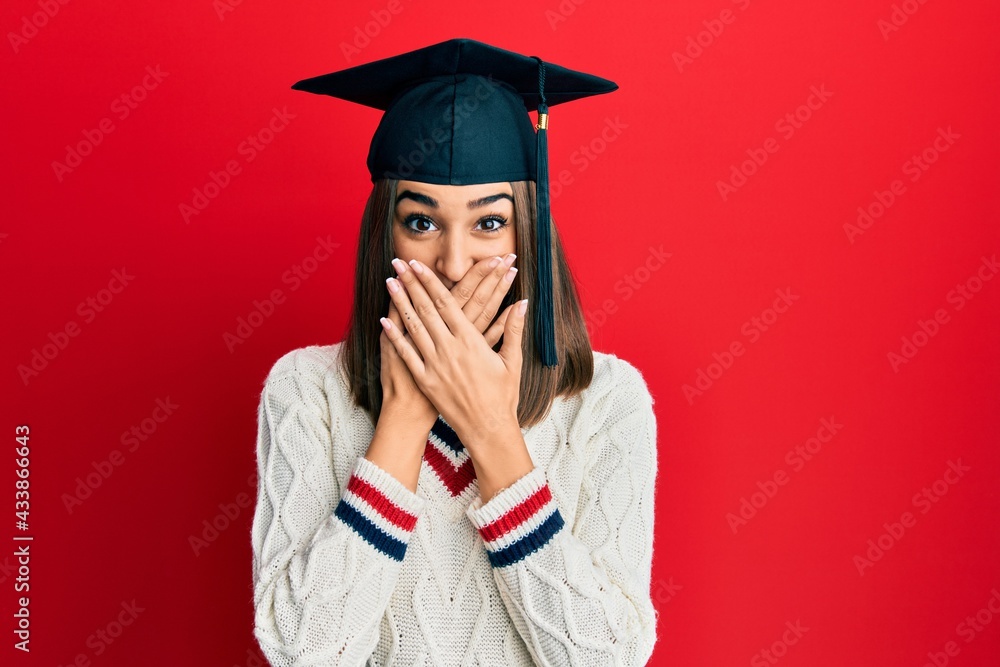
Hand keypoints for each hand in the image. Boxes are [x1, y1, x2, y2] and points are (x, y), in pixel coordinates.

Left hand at [380, 257, 527, 449]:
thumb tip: (522, 302)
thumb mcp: (512, 361)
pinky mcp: (425, 380)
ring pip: (413, 327)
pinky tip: (384, 321)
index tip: (419, 265)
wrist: (488, 428)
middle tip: (399, 263)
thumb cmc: (503, 395)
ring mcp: (435, 365)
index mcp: (471, 341)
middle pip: (426, 309)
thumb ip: (514, 329)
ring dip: (399, 303)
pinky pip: (406, 354)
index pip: (447, 303)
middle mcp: (450, 349)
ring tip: (389, 282)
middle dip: (411, 284)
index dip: (431, 282)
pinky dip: (395, 337)